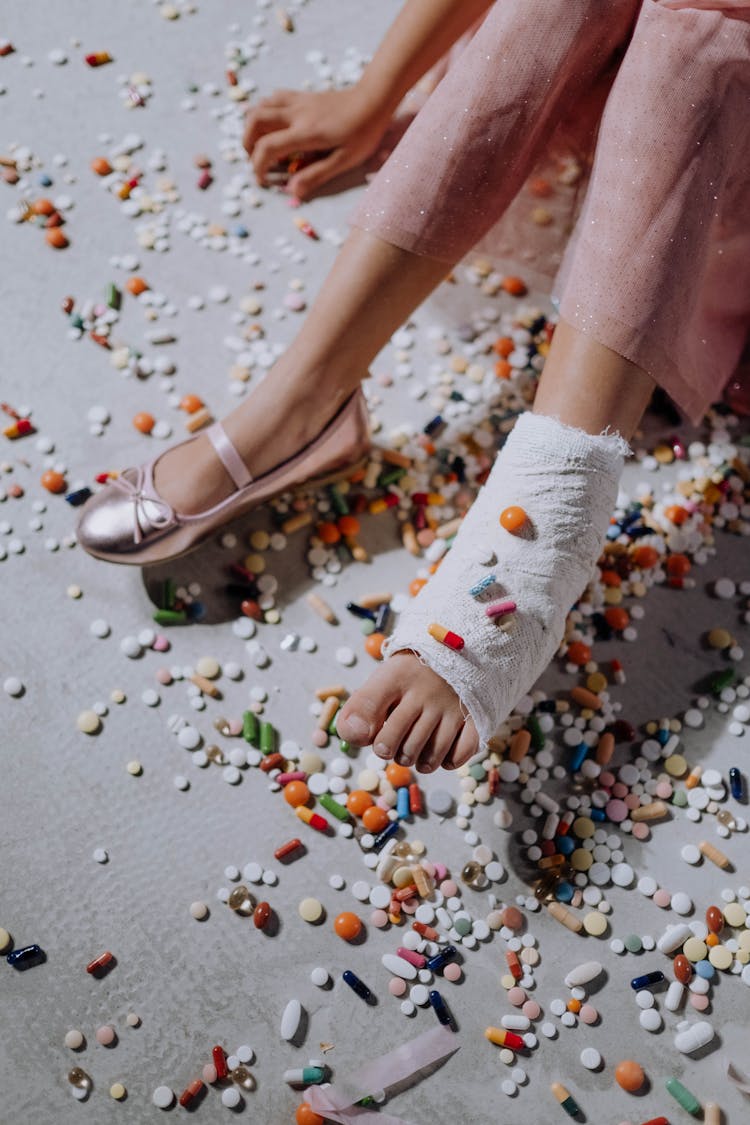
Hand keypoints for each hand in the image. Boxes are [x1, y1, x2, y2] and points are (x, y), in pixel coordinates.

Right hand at [243, 86, 390, 199]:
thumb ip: (316, 175)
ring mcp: (297, 102)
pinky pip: (273, 99)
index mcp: (306, 133)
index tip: (263, 180)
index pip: (267, 147)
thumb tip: (293, 192)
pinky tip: (274, 126)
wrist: (373, 98)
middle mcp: (296, 114)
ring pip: (260, 106)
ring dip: (253, 126)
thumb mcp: (344, 161)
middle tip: (257, 161)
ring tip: (262, 144)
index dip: (258, 166)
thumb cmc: (363, 133)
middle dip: (247, 144)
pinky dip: (265, 111)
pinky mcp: (301, 96)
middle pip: (254, 121)